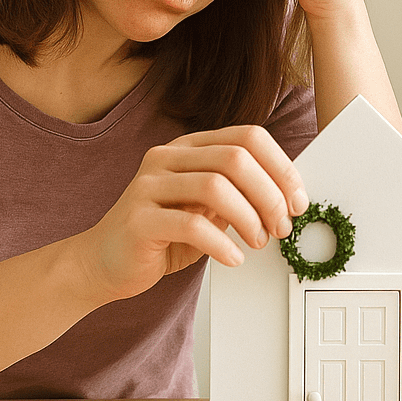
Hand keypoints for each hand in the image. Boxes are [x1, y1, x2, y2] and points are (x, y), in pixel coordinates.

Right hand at [77, 126, 308, 303]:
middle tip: (280, 226)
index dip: (281, 168)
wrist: (104, 263)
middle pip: (236, 159)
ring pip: (216, 187)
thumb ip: (238, 196)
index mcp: (189, 147)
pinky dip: (222, 244)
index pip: (248, 137)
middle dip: (270, 195)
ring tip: (257, 242)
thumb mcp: (207, 209)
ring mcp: (148, 185)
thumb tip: (287, 197)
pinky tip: (232, 257)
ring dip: (249, 219)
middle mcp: (167, 158)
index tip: (297, 200)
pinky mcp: (138, 219)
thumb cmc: (161, 236)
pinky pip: (191, 225)